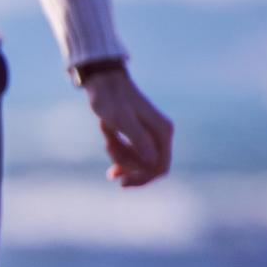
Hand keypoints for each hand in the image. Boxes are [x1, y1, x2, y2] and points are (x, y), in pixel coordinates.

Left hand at [81, 65, 174, 186]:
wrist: (104, 83)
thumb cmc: (111, 100)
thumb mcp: (121, 120)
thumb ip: (138, 140)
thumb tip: (153, 162)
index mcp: (163, 131)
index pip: (160, 167)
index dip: (142, 179)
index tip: (121, 182)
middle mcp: (162, 134)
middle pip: (150, 168)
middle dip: (128, 166)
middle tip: (109, 150)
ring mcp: (153, 135)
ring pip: (139, 162)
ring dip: (121, 157)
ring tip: (108, 139)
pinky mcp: (142, 134)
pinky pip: (134, 154)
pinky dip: (120, 153)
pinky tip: (109, 142)